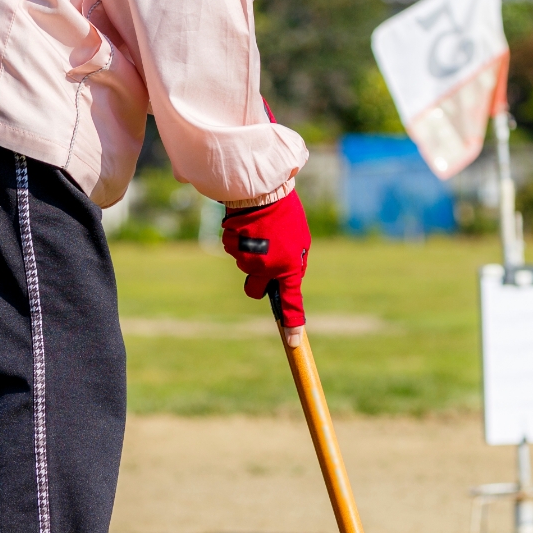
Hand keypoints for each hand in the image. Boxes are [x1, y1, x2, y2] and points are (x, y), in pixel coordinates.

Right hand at [222, 188, 309, 334]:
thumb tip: (288, 281)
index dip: (292, 324)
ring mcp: (247, 259)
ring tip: (259, 231)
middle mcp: (268, 267)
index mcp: (289, 267)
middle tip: (263, 257)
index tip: (293, 343)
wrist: (263, 188)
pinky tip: (246, 227)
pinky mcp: (232, 247)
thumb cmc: (285, 214)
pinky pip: (233, 252)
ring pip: (244, 268)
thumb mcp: (300, 240)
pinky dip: (238, 242)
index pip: (291, 301)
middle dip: (256, 280)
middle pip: (255, 290)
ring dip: (249, 254)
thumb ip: (294, 264)